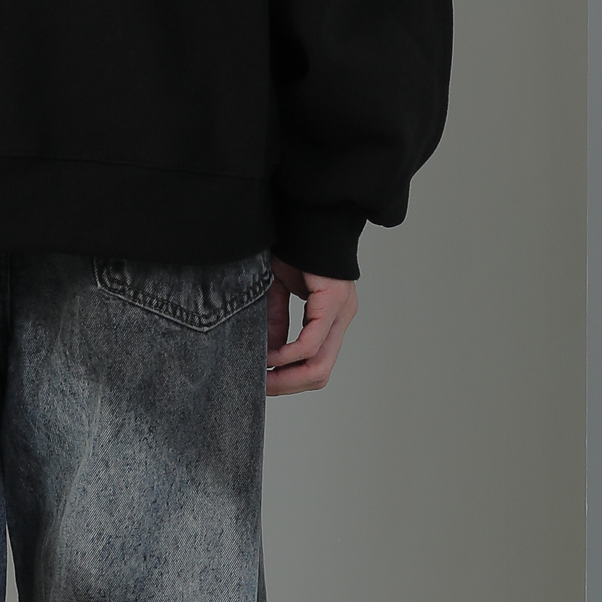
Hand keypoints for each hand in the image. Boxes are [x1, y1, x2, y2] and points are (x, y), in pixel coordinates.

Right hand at [266, 259, 356, 395]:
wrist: (304, 213)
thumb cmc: (292, 246)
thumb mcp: (276, 289)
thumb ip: (276, 321)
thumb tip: (269, 354)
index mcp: (331, 316)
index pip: (317, 364)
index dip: (289, 380)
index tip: (262, 382)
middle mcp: (341, 317)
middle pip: (320, 373)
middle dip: (287, 385)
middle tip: (260, 387)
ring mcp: (342, 311)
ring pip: (320, 365)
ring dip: (288, 377)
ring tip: (262, 375)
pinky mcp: (334, 301)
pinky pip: (312, 342)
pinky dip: (288, 355)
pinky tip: (268, 356)